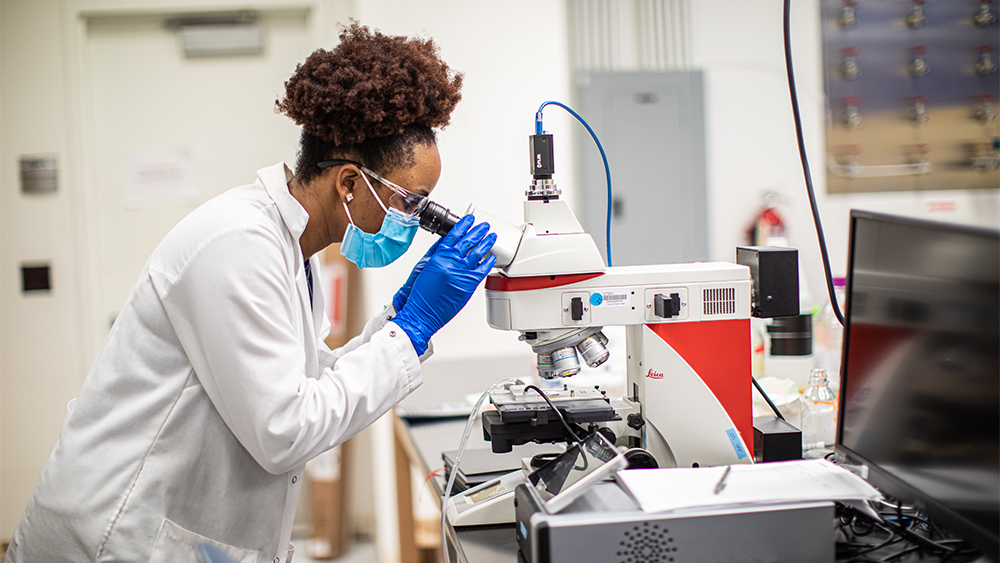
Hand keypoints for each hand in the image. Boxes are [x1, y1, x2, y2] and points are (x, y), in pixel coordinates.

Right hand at [391, 215, 496, 354]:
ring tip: (491, 236)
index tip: (469, 219)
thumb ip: (437, 253)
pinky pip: (482, 270)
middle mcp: (451, 262)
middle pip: (468, 241)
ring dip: (486, 243)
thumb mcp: (425, 266)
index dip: (463, 225)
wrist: (421, 311)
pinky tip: (491, 257)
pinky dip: (488, 262)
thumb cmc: (420, 293)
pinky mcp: (468, 284)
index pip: (454, 235)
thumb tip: (446, 243)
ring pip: (478, 253)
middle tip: (484, 226)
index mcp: (440, 255)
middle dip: (478, 231)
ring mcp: (461, 273)